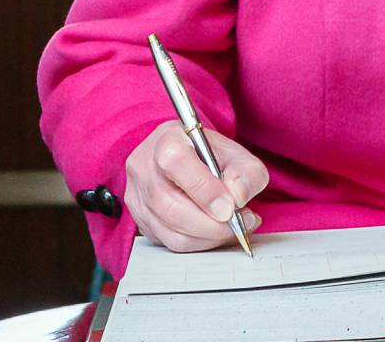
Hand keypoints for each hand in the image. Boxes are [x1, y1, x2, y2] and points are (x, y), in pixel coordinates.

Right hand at [125, 120, 268, 252]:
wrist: (188, 157)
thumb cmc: (210, 155)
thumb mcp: (238, 154)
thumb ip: (246, 173)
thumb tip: (238, 198)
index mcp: (166, 141)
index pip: (177, 163)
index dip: (204, 189)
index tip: (229, 207)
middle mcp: (144, 168)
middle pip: (171, 206)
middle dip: (211, 224)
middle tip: (240, 224)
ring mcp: (137, 197)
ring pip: (170, 231)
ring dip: (208, 237)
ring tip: (233, 228)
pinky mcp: (141, 220)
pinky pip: (169, 242)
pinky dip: (198, 243)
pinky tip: (216, 233)